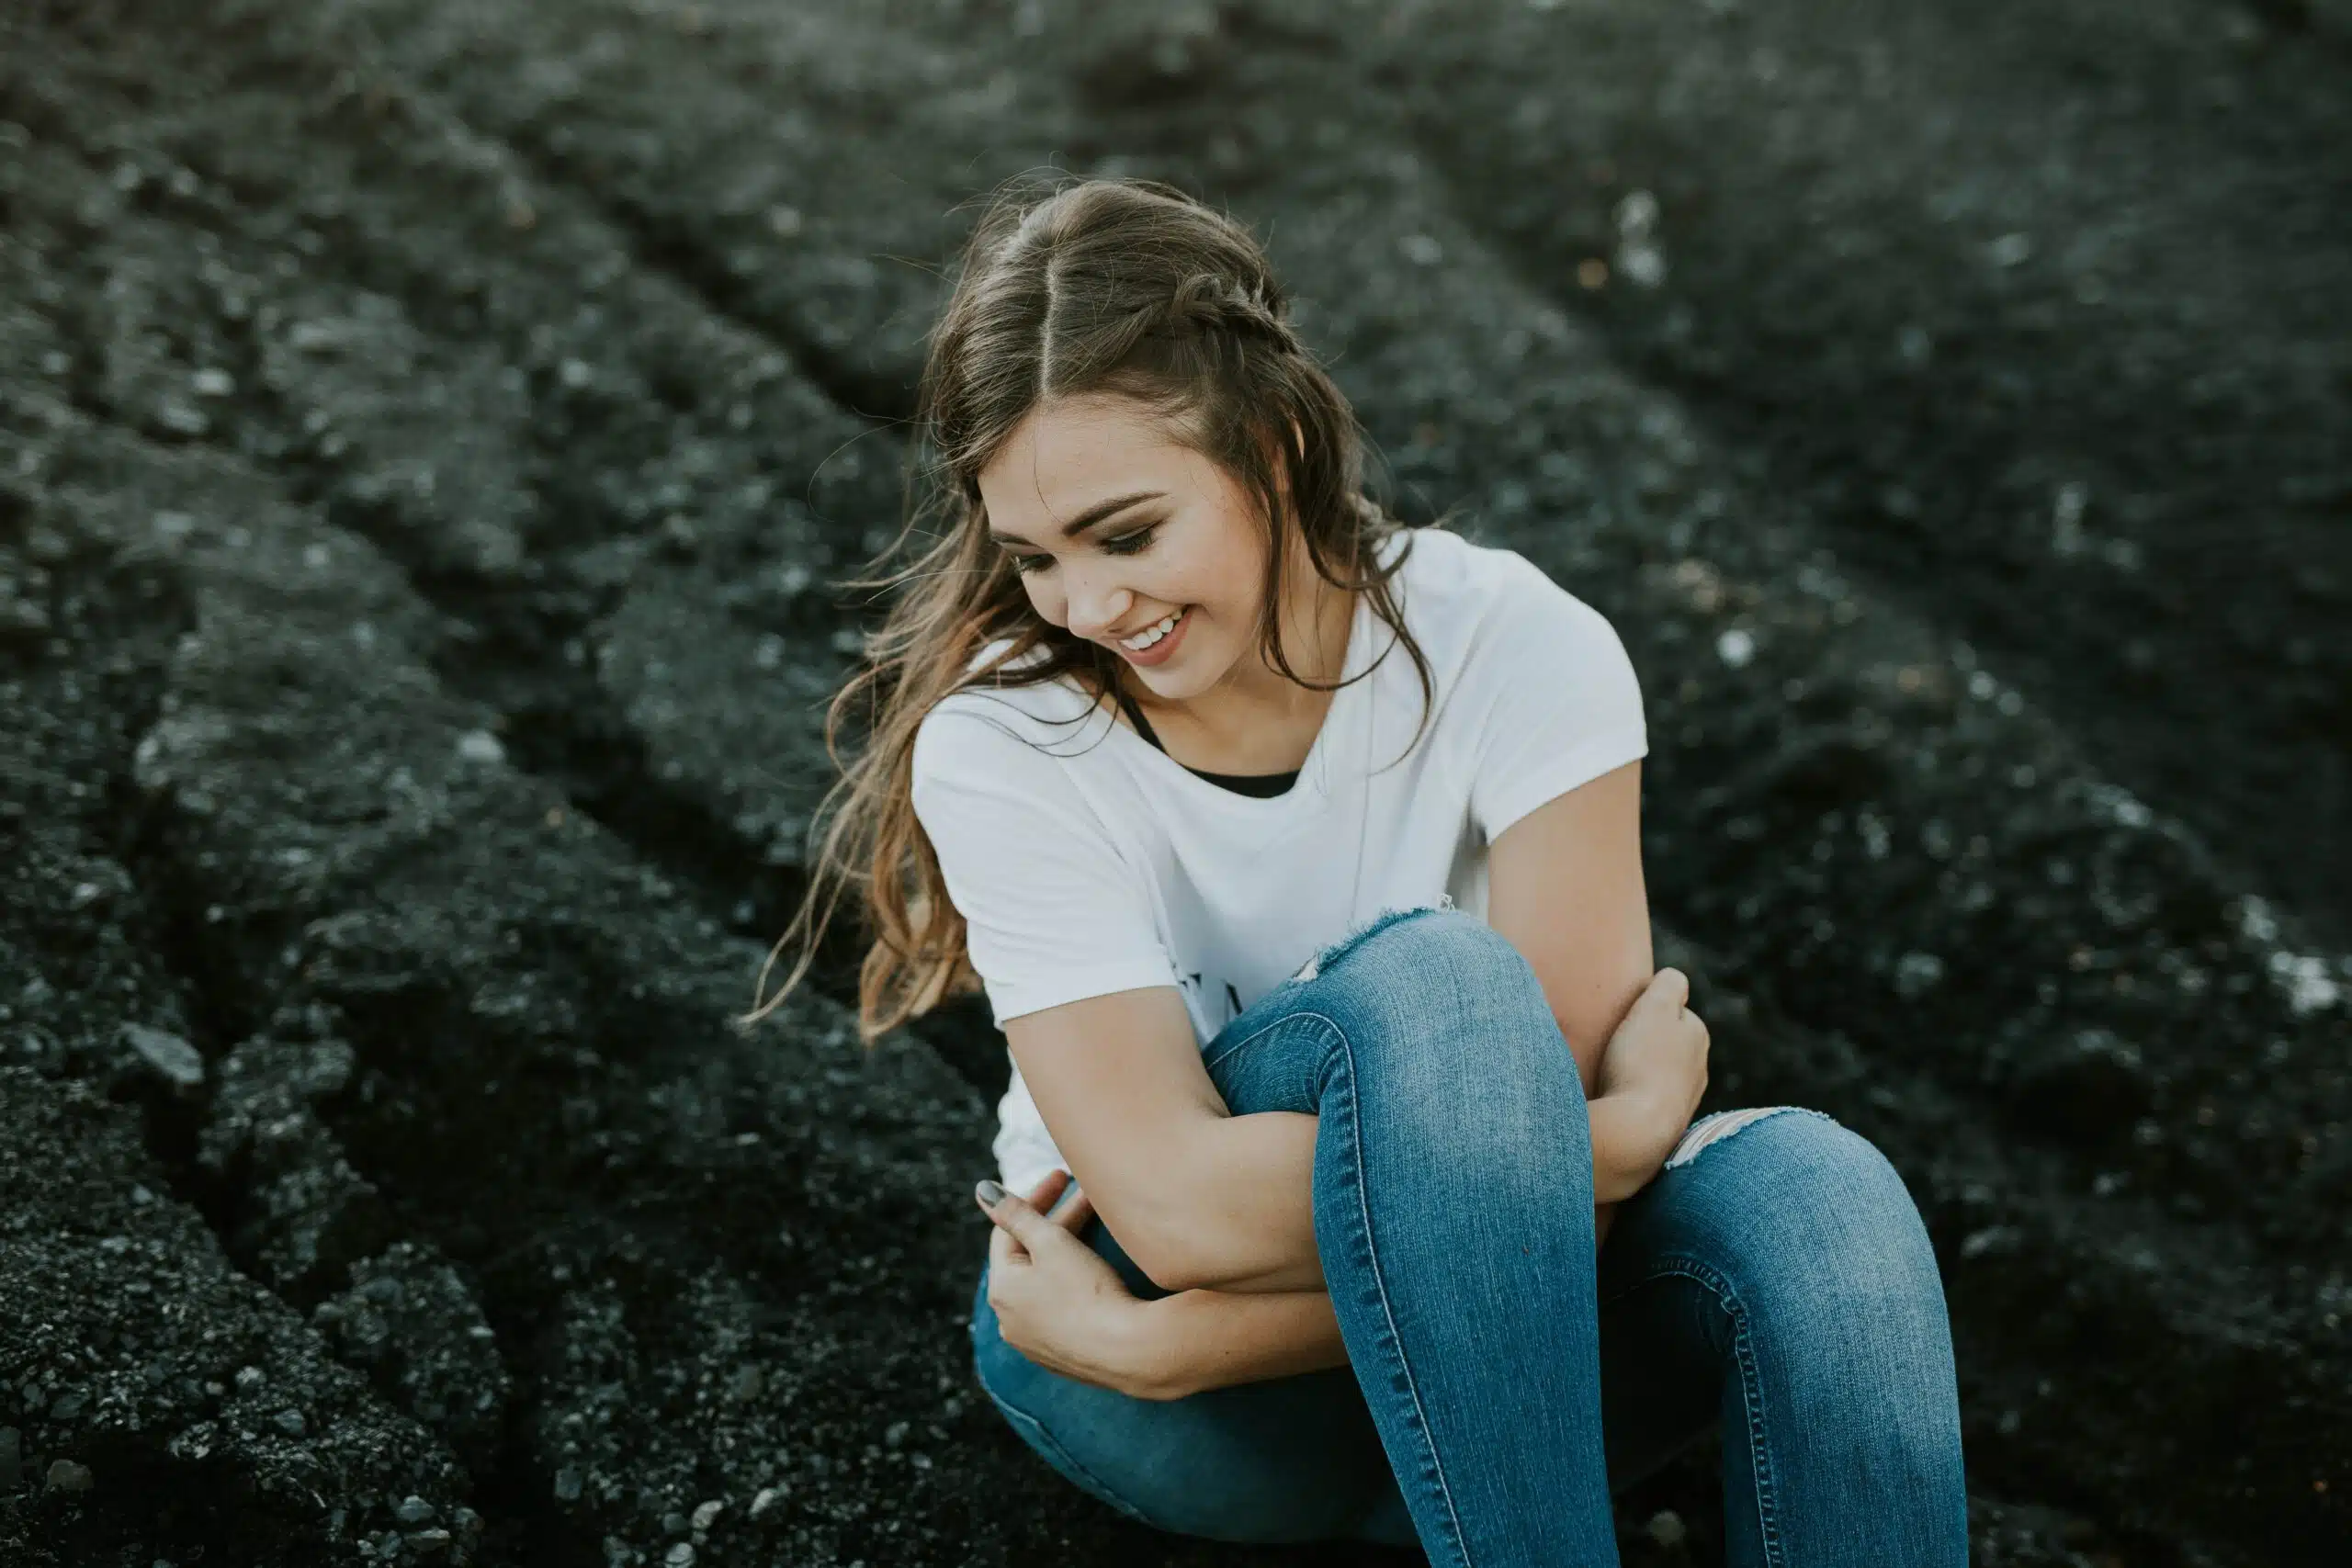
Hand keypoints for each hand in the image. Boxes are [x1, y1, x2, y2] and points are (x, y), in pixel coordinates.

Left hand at [977, 1172, 1152, 1394]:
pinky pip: (1061, 1308)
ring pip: (1045, 1282)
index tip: (1062, 1177)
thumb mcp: (1051, 1243)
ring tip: (1096, 1227)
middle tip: (1088, 1195)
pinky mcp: (1063, 1355)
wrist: (1129, 1352)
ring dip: (1066, 1251)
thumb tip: (982, 1190)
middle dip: (1059, 1223)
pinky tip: (1096, 1270)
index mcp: (1002, 1290)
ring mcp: (1036, 1342)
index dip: (1035, 1199)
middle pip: (1029, 1257)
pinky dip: (1073, 1282)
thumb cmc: (1088, 1293)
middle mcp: (1010, 1320)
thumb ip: (1017, 1213)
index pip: (1008, 1232)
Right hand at [1593, 968, 1709, 1130]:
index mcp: (1698, 1035)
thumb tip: (1675, 979)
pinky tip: (1618, 1099)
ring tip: (1613, 1074)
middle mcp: (1698, 1067)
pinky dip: (1635, 1096)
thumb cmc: (1641, 1063)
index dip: (1647, 1010)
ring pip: (1657, 1073)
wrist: (1637, 1130)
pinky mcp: (1667, 1124)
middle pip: (1665, 1043)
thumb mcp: (1654, 1008)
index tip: (1627, 1019)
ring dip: (1638, 1070)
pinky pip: (1648, 1100)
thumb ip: (1668, 985)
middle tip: (1617, 1046)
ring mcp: (1684, 1099)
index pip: (1672, 1010)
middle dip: (1645, 1042)